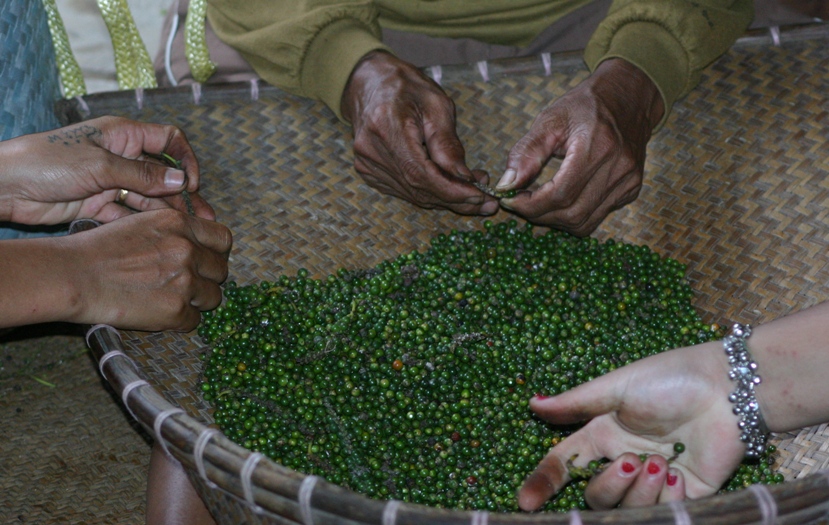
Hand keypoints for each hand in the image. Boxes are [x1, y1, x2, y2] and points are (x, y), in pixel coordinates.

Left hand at [0, 116, 213, 224]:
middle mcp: (122, 157)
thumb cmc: (48, 162)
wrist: (7, 186)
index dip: (184, 160)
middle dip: (183, 195)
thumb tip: (181, 181)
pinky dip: (143, 225)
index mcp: (123, 135)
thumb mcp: (101, 165)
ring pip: (149, 198)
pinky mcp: (100, 205)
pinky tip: (158, 237)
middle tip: (202, 218)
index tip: (190, 183)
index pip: (168, 140)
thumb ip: (143, 175)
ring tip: (187, 232)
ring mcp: (111, 182)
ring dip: (168, 214)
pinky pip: (129, 215)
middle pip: (162, 175)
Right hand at [61, 209, 230, 330]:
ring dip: (198, 301)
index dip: (216, 252)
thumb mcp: (141, 223)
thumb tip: (198, 244)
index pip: (223, 238)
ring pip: (214, 297)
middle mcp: (187, 250)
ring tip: (173, 299)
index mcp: (179, 224)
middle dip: (208, 278)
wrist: (74, 275)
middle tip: (189, 283)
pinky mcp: (176, 310)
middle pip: (222, 269)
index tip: (207, 260)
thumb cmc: (98, 249)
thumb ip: (174, 231)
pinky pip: (194, 320)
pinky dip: (181, 321)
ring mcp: (185, 281)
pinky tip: (161, 314)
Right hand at [341, 51, 497, 215]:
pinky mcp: (369, 172)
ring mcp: (366, 164)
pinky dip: (429, 193)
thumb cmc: (407, 87)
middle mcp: (371, 151)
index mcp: (387, 127)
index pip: (420, 173)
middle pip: (417, 188)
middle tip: (485, 200)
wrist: (370, 83)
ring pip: (412, 194)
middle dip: (454, 198)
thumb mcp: (436, 105)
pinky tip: (449, 188)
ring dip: (445, 199)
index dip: (451, 190)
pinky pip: (404, 190)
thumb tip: (464, 178)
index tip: (479, 196)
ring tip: (474, 193)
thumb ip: (448, 144)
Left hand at [495, 59, 663, 235]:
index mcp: (598, 147)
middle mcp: (618, 169)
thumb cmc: (585, 106)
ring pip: (584, 223)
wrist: (628, 98)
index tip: (509, 200)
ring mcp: (628, 183)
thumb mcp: (551, 119)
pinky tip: (560, 199)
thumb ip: (526, 152)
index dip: (530, 205)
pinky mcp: (631, 190)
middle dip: (539, 215)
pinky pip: (596, 216)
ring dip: (555, 220)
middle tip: (520, 203)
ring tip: (537, 203)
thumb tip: (506, 185)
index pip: (560, 194)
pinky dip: (573, 215)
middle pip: (572, 214)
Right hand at [517, 342, 745, 510]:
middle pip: (595, 495)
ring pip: (627, 508)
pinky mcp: (686, 494)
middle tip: (630, 461)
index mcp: (604, 434)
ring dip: (639, 490)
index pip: (565, 464)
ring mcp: (654, 479)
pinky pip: (663, 511)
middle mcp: (624, 460)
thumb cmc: (671, 379)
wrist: (728, 390)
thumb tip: (533, 404)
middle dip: (608, 485)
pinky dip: (666, 496)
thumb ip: (576, 403)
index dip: (544, 482)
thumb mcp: (618, 386)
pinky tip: (679, 473)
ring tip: (662, 463)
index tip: (525, 501)